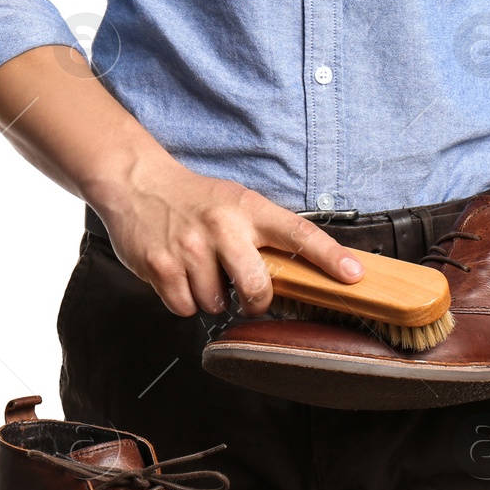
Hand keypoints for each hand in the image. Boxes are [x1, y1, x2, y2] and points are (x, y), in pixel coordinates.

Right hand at [90, 161, 363, 317]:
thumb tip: (299, 273)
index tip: (353, 275)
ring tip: (200, 271)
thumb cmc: (194, 199)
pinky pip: (185, 307)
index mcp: (248, 208)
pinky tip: (179, 277)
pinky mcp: (161, 266)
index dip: (329, 257)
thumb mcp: (235, 202)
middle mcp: (222, 226)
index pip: (299, 233)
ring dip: (211, 298)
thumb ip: (262, 233)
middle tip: (246, 294)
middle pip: (257, 287)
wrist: (136, 182)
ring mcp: (190, 247)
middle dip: (255, 301)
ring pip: (217, 303)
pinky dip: (184, 301)